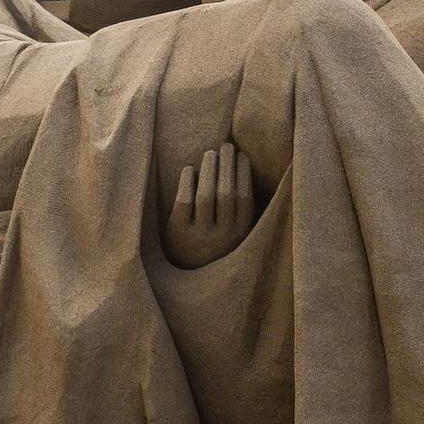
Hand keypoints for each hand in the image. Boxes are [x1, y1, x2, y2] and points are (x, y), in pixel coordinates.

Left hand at [164, 144, 252, 268]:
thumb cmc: (216, 243)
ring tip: (210, 154)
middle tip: (226, 146)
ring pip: (205, 195)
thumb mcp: (236, 232)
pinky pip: (184, 201)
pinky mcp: (178, 233)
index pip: (245, 198)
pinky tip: (189, 169)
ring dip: (209, 170)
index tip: (241, 155)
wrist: (188, 277)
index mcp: (241, 234)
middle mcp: (222, 237)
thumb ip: (242, 209)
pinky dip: (187, 182)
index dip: (244, 173)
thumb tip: (245, 166)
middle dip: (227, 165)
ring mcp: (199, 236)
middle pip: (226, 193)